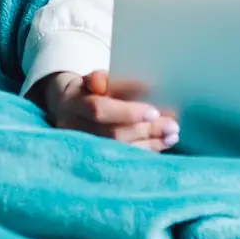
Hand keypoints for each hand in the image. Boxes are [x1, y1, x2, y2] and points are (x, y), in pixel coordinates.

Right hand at [32, 70, 179, 150]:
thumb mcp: (93, 78)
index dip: (126, 112)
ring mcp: (82, 148)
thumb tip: (116, 83)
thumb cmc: (88, 90)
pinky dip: (145, 151)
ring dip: (150, 143)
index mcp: (73, 104)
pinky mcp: (94, 160)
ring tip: (172, 135)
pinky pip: (123, 160)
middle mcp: (74, 129)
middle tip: (172, 125)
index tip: (154, 112)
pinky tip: (162, 144)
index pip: (99, 110)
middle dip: (146, 130)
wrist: (67, 107)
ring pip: (119, 150)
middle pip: (112, 134)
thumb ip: (104, 79)